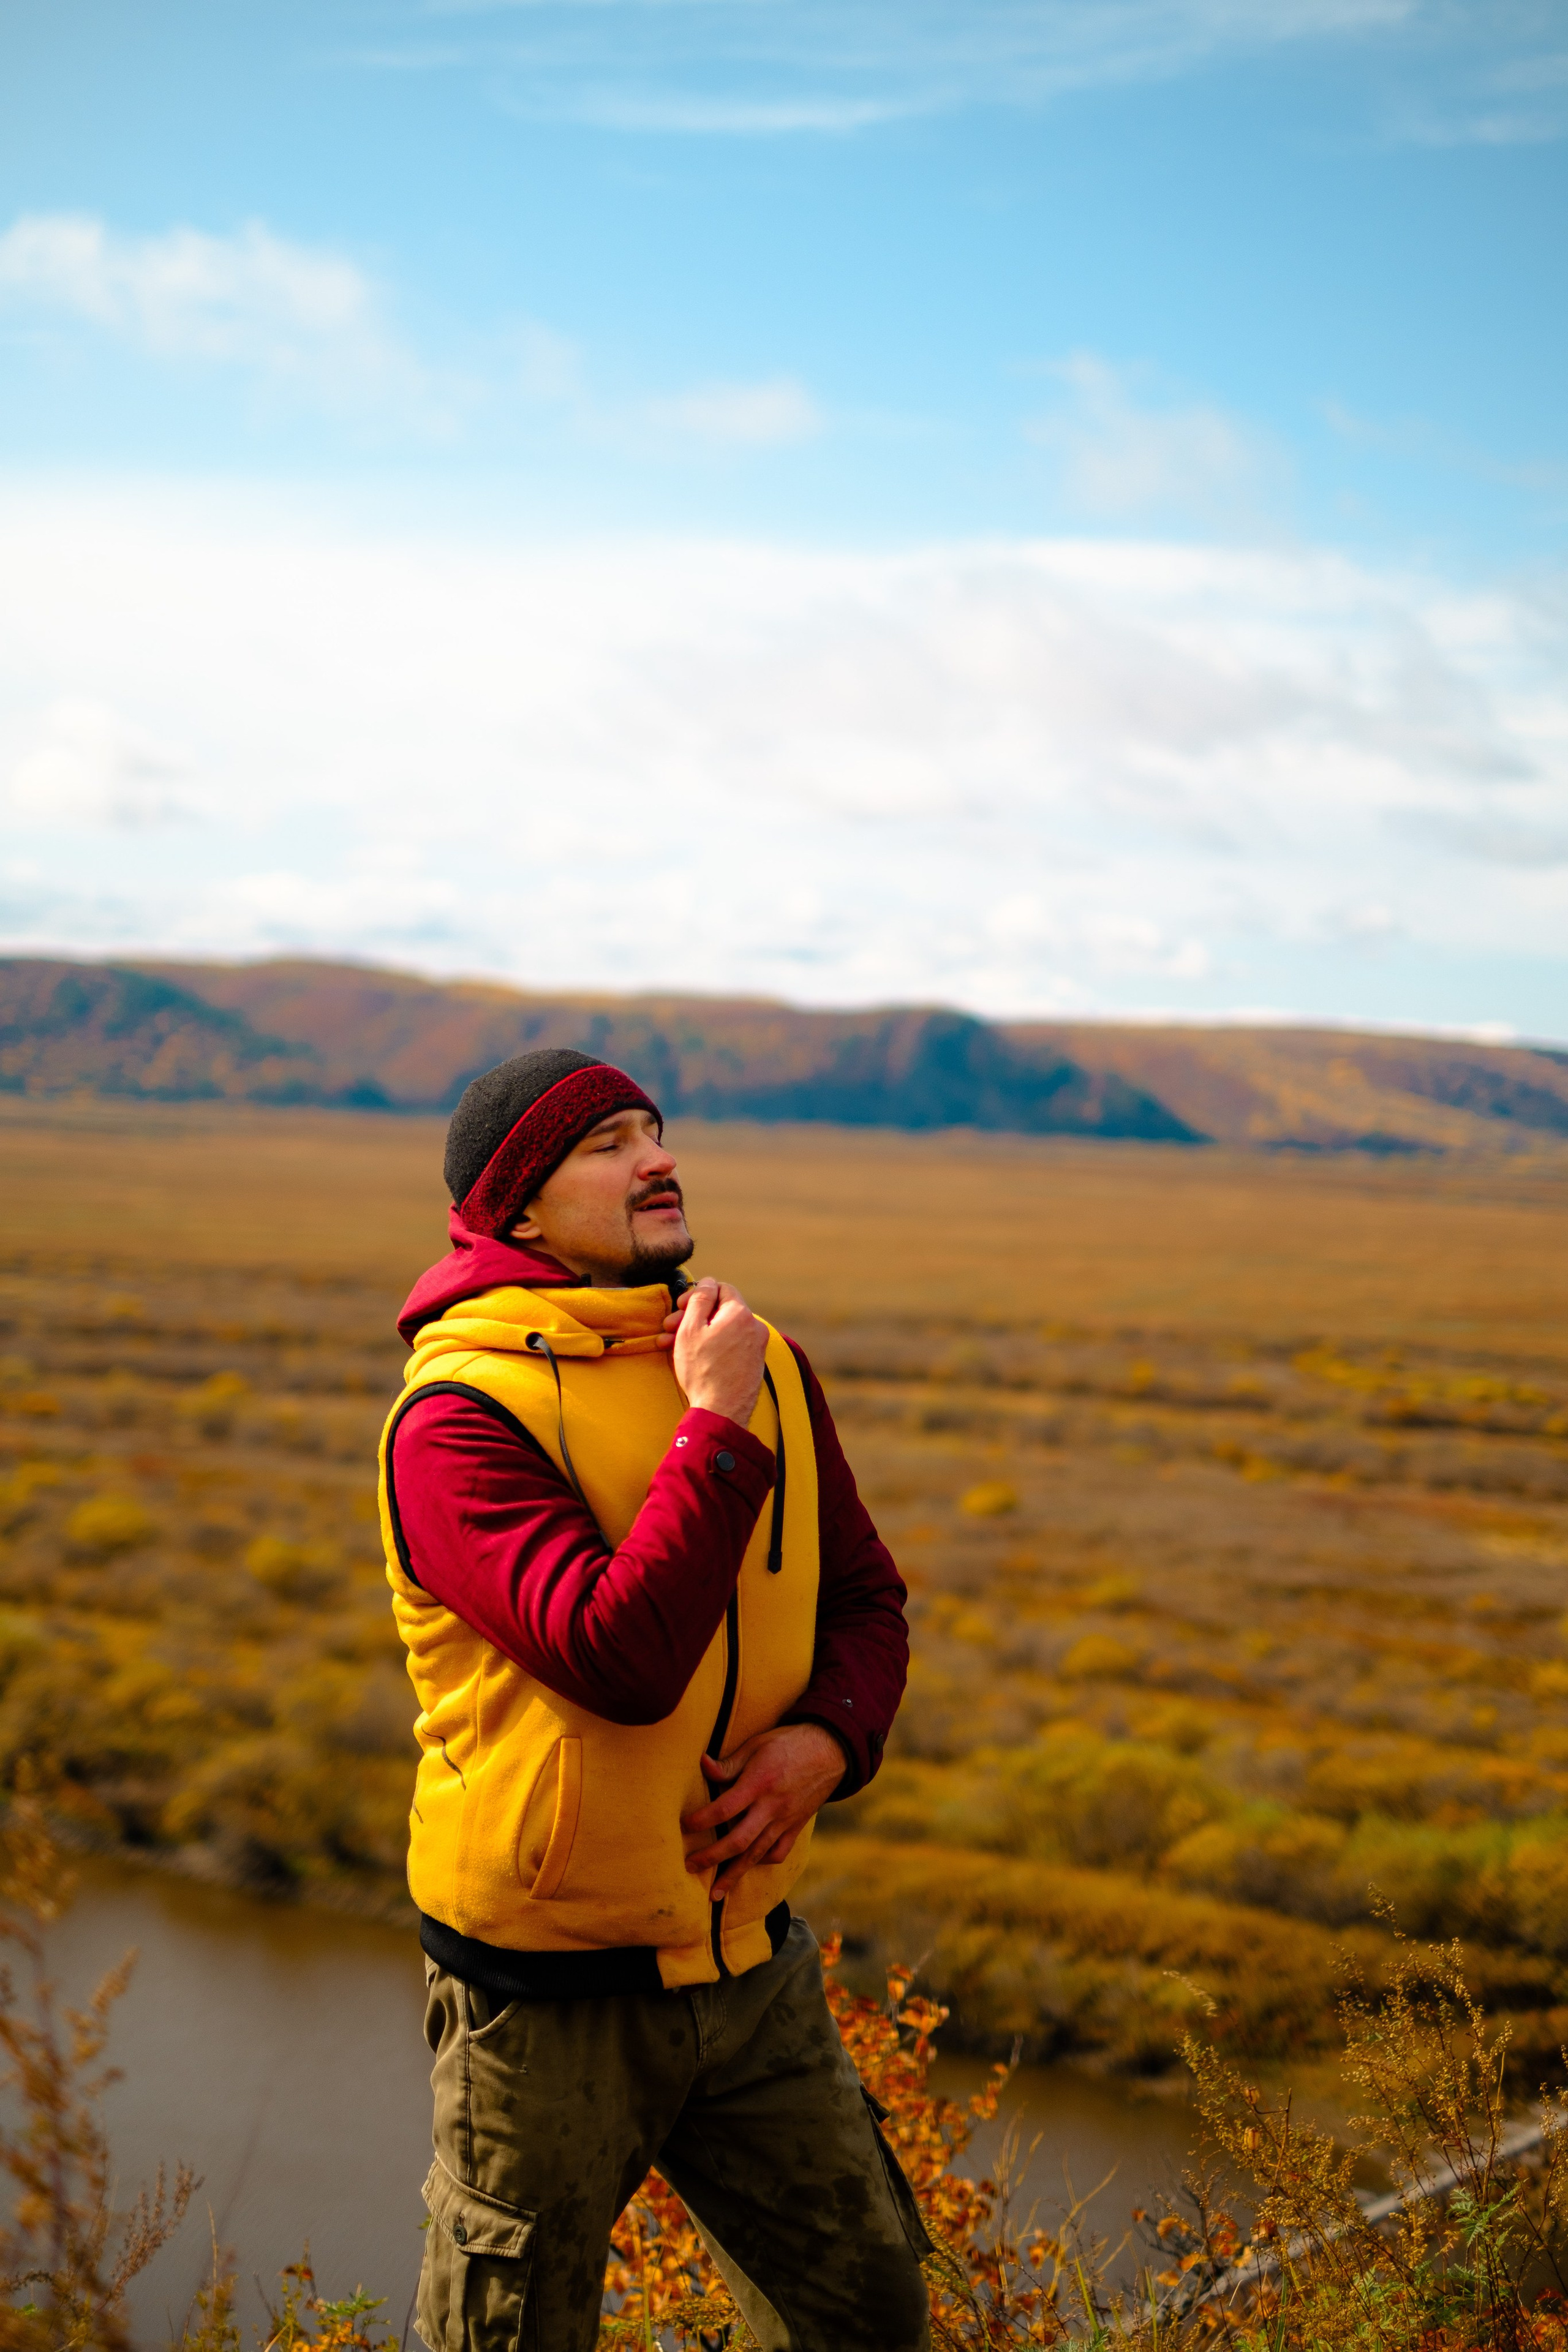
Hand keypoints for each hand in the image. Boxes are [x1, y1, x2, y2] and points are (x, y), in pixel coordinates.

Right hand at [663, 1276, 767, 1425]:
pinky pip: (730, 1345)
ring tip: (671, 1345)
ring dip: (697, 1333)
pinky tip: (691, 1357)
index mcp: (741, 1314)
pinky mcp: (753, 1363)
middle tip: (670, 1327)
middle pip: (720, 1310)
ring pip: (722, 1329)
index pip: (721, 1288)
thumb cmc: (703, 1370)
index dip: (697, 1294)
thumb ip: (699, 1300)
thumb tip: (707, 1282)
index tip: (680, 1306)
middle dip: (692, 1316)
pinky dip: (711, 1346)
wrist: (721, 1411)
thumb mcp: (691, 1329)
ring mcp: (756, 1346)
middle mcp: (754, 1327)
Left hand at [681, 1723, 846, 1899]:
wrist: (830, 1750)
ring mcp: (785, 1821)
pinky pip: (778, 1852)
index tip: (684, 1825)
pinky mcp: (797, 1827)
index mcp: (759, 1784)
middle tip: (690, 1866)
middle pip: (738, 1841)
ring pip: (756, 1854)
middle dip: (712, 1857)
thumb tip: (702, 1765)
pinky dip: (762, 1862)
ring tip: (715, 1893)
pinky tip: (749, 1865)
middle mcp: (772, 1807)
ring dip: (734, 1874)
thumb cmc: (788, 1743)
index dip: (701, 1820)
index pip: (724, 1809)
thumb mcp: (757, 1745)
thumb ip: (729, 1762)